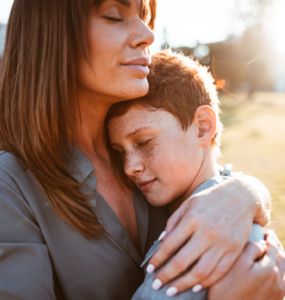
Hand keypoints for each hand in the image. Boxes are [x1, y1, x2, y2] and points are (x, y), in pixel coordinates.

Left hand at [147, 177, 264, 294]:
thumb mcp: (188, 204)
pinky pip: (219, 272)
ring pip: (200, 272)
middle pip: (182, 261)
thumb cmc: (209, 199)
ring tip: (171, 291)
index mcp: (192, 219)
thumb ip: (173, 221)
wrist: (240, 195)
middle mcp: (207, 232)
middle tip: (155, 285)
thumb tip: (160, 241)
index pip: (170, 244)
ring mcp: (222, 243)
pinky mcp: (235, 250)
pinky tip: (195, 287)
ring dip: (183, 284)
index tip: (149, 269)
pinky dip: (206, 283)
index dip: (157, 259)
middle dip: (166, 275)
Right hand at [209, 232, 284, 299]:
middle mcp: (277, 281)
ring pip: (284, 272)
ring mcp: (276, 293)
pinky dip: (281, 273)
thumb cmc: (227, 287)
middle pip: (282, 259)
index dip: (270, 238)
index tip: (268, 231)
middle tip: (272, 238)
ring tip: (276, 252)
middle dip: (277, 247)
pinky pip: (283, 284)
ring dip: (281, 259)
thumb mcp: (236, 263)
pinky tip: (275, 271)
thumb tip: (262, 243)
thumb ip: (251, 249)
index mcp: (269, 269)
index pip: (273, 248)